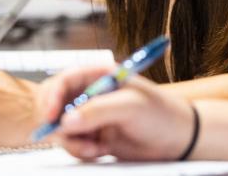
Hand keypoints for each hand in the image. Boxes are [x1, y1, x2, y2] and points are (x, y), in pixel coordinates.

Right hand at [43, 66, 196, 161]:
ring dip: (72, 140)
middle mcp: (92, 93)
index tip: (50, 116)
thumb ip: (97, 111)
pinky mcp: (94, 135)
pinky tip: (99, 151)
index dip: (53, 97)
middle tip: (66, 136)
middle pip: (56, 104)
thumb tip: (66, 120)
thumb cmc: (160, 114)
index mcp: (100, 75)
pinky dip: (80, 150)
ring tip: (93, 148)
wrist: (176, 140)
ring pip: (62, 127)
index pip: (66, 80)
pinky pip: (73, 143)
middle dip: (58, 122)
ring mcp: (92, 115)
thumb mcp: (130, 107)